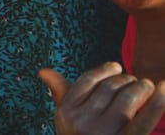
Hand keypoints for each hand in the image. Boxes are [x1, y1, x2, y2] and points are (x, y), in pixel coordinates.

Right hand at [39, 64, 164, 133]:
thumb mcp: (66, 120)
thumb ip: (60, 93)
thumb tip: (43, 71)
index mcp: (66, 111)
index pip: (88, 80)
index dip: (104, 70)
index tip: (117, 67)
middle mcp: (81, 122)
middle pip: (108, 89)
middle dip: (125, 80)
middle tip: (137, 81)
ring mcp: (102, 134)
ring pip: (125, 100)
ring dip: (141, 88)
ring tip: (148, 86)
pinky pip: (144, 121)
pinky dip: (157, 103)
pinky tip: (164, 89)